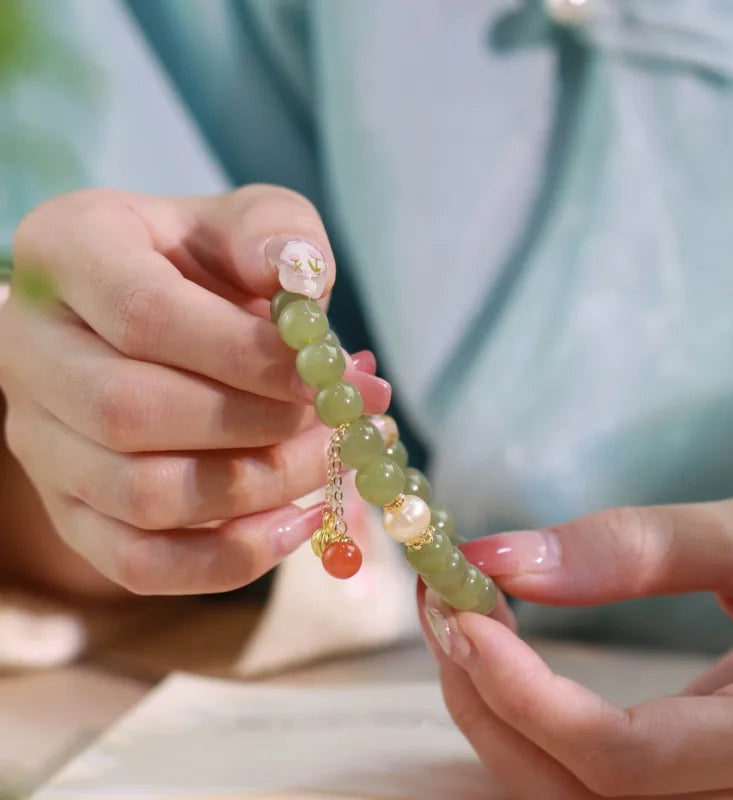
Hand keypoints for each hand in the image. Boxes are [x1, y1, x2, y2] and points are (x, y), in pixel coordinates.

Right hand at [0, 186, 390, 595]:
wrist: (166, 318)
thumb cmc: (209, 265)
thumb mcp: (248, 224)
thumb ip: (277, 233)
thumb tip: (300, 278)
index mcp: (65, 252)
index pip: (143, 315)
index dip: (246, 355)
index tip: (329, 371)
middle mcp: (29, 350)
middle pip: (132, 413)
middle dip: (260, 425)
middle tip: (343, 417)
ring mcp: (41, 442)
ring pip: (141, 496)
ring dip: (261, 488)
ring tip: (332, 458)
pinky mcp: (70, 511)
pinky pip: (139, 564)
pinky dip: (232, 557)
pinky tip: (300, 520)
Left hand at [420, 490, 732, 797]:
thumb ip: (637, 550)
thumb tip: (498, 557)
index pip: (624, 761)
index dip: (525, 693)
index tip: (460, 610)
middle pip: (577, 795)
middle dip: (487, 702)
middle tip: (440, 603)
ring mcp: (718, 796)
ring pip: (572, 796)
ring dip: (494, 713)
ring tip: (456, 619)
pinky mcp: (693, 776)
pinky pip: (589, 774)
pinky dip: (527, 716)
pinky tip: (500, 653)